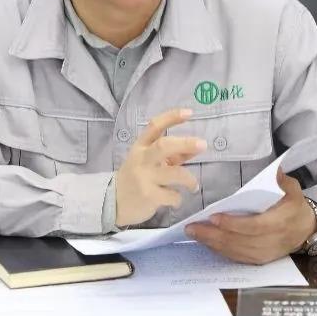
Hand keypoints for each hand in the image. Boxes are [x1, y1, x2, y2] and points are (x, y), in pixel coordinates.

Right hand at [115, 108, 205, 227]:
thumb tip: (196, 148)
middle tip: (203, 144)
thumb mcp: (150, 162)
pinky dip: (178, 198)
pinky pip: (172, 195)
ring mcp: (144, 178)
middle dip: (185, 143)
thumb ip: (172, 155)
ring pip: (175, 173)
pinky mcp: (148, 196)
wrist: (113, 203)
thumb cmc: (137, 177)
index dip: (172, 117)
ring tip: (193, 186)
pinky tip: (174, 200)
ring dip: (189, 180)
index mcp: (140, 147)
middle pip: (164, 146)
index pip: (154, 126)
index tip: (189, 113)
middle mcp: (142, 159)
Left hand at [185, 167, 316, 263]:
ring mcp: (264, 254)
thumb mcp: (294, 190)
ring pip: (235, 251)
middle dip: (213, 235)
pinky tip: (205, 242)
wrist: (306, 231)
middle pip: (239, 241)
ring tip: (193, 233)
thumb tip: (275, 171)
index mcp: (279, 223)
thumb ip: (283, 181)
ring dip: (211, 244)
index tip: (213, 217)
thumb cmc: (295, 207)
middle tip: (191, 227)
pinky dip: (219, 251)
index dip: (233, 224)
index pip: (254, 226)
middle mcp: (271, 242)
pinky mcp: (259, 260)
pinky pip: (236, 257)